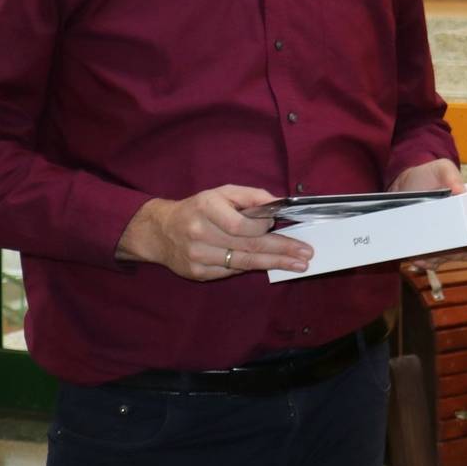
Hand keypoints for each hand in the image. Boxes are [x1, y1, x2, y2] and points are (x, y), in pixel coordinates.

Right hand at [116, 185, 311, 279]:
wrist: (160, 231)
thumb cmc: (199, 208)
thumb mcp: (222, 193)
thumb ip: (252, 196)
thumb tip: (280, 204)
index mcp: (206, 209)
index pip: (242, 225)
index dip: (263, 228)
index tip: (280, 226)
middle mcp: (199, 234)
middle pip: (248, 247)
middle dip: (281, 251)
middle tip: (306, 254)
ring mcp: (197, 257)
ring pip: (243, 263)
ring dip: (274, 264)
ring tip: (299, 264)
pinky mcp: (197, 273)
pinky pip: (231, 272)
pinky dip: (251, 267)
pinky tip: (268, 265)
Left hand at [395, 159, 466, 269]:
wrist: (403, 183)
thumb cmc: (429, 175)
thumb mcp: (441, 168)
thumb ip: (451, 175)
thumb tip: (462, 191)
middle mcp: (461, 230)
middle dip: (462, 251)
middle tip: (451, 246)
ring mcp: (445, 241)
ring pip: (450, 258)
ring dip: (441, 258)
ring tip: (428, 254)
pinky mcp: (428, 247)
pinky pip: (431, 261)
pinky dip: (426, 262)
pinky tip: (418, 257)